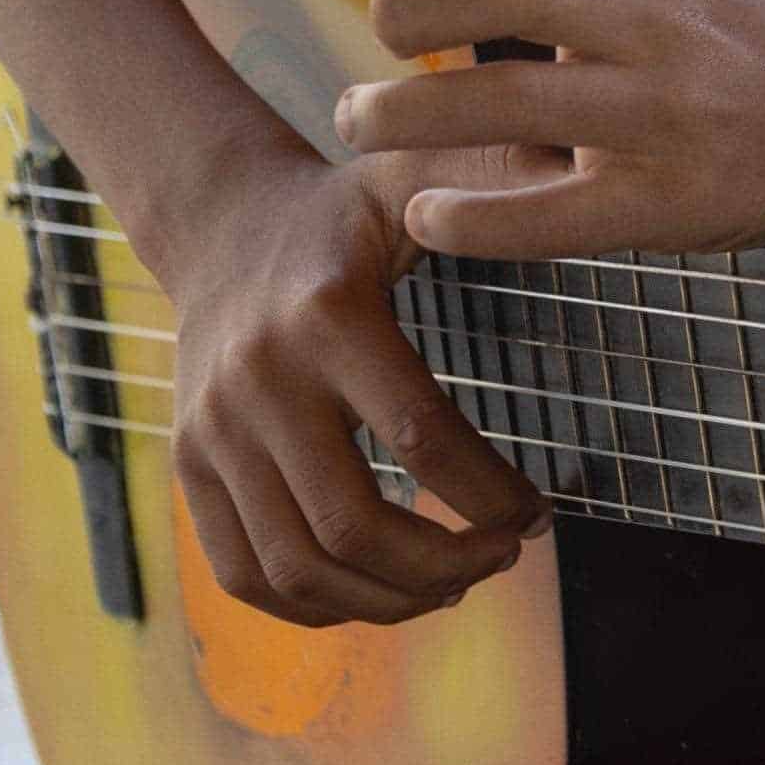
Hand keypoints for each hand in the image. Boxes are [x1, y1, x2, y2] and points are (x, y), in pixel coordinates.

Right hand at [160, 141, 562, 627]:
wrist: (221, 227)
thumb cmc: (341, 213)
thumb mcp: (410, 175)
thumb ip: (493, 170)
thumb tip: (577, 160)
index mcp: (329, 317)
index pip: (421, 437)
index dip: (492, 495)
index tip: (541, 511)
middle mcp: (259, 382)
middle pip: (353, 522)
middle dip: (445, 564)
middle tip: (505, 555)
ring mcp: (212, 433)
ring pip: (298, 565)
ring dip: (390, 598)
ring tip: (454, 580)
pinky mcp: (187, 468)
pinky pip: (244, 573)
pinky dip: (318, 605)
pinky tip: (380, 589)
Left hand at [331, 0, 764, 267]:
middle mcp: (668, 21)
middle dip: (413, 4)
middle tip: (377, 29)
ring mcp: (670, 117)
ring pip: (508, 105)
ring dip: (406, 115)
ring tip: (357, 121)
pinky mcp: (670, 207)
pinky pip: (549, 217)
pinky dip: (471, 220)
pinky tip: (425, 219)